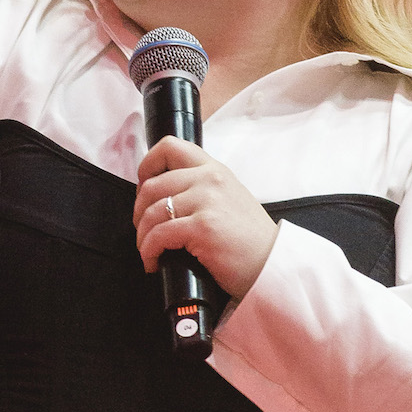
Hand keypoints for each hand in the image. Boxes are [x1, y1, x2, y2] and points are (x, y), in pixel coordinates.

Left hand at [133, 138, 278, 300]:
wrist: (272, 265)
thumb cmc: (250, 240)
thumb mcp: (230, 198)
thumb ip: (203, 189)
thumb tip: (166, 197)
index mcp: (215, 169)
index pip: (169, 147)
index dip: (146, 166)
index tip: (142, 188)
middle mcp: (210, 179)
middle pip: (151, 185)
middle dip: (139, 212)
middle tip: (144, 230)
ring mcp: (206, 201)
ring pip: (151, 212)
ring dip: (143, 236)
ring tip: (148, 251)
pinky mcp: (202, 227)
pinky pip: (158, 235)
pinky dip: (148, 251)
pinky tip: (153, 262)